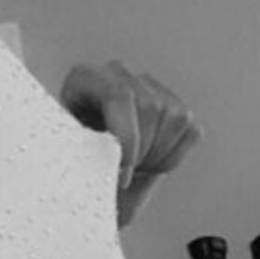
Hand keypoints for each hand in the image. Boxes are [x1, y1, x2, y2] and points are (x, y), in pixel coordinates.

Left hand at [58, 60, 202, 226]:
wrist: (91, 184)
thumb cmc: (73, 173)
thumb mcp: (68, 160)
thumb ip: (83, 150)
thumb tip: (103, 156)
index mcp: (84, 79)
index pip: (117, 95)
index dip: (126, 137)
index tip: (122, 174)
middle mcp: (118, 74)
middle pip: (150, 106)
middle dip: (141, 150)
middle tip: (122, 176)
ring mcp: (150, 87)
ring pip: (175, 118)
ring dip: (156, 156)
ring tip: (131, 168)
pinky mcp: (176, 108)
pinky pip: (190, 132)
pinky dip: (172, 159)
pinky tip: (147, 163)